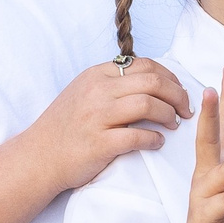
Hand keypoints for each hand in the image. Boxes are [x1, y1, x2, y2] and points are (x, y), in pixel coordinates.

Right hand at [21, 54, 193, 193]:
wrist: (38, 157)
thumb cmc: (64, 127)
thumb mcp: (83, 92)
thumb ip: (111, 83)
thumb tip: (148, 78)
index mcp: (96, 76)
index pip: (145, 65)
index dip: (170, 77)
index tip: (179, 90)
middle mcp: (97, 92)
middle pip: (153, 82)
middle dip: (178, 95)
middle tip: (186, 109)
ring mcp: (97, 117)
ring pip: (149, 105)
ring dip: (169, 115)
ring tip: (174, 125)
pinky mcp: (99, 144)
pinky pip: (138, 136)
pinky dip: (154, 139)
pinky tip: (157, 143)